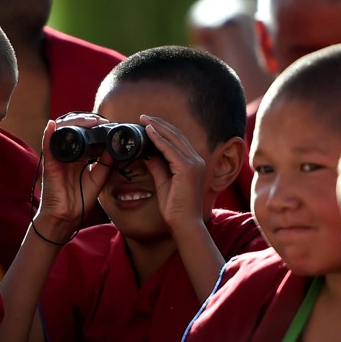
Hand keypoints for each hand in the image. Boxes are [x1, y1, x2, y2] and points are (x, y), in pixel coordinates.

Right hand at [34, 115, 112, 240]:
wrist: (66, 217)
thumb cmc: (79, 200)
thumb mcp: (98, 179)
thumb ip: (105, 164)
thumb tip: (114, 147)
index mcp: (79, 157)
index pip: (84, 134)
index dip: (94, 126)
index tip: (108, 124)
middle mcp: (68, 154)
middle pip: (73, 129)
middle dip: (86, 121)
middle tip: (100, 121)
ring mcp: (58, 157)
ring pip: (61, 132)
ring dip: (73, 123)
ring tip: (88, 122)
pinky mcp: (49, 164)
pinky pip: (47, 146)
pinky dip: (48, 134)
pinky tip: (52, 126)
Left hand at [140, 115, 208, 232]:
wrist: (185, 225)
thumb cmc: (176, 209)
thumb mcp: (164, 184)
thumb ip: (158, 168)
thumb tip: (147, 155)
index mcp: (193, 163)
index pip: (178, 140)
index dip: (163, 130)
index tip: (148, 124)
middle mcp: (196, 160)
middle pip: (177, 135)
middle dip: (159, 124)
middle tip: (144, 117)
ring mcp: (194, 163)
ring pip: (174, 138)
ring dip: (158, 127)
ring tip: (144, 120)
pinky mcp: (187, 169)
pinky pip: (170, 149)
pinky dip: (158, 139)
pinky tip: (148, 132)